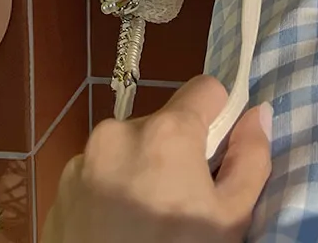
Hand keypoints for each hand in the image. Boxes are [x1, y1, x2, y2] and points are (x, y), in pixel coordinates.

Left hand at [42, 76, 272, 242]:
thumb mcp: (230, 219)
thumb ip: (251, 157)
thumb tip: (258, 114)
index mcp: (165, 131)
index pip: (206, 88)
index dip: (220, 117)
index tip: (217, 155)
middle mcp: (119, 132)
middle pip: (165, 121)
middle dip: (178, 151)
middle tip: (182, 201)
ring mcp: (82, 160)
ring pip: (130, 147)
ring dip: (142, 169)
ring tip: (145, 221)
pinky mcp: (59, 189)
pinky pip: (98, 171)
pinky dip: (111, 190)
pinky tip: (116, 229)